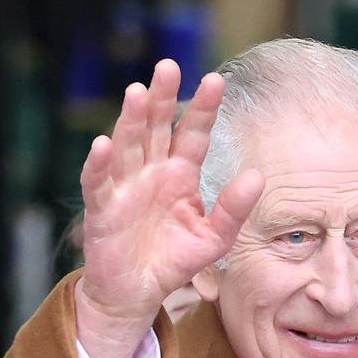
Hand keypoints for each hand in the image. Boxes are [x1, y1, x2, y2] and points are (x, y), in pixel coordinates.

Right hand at [74, 60, 263, 357]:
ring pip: (126, 145)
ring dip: (129, 119)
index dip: (202, 108)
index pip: (192, 133)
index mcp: (180, 174)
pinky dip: (100, 164)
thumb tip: (258, 177)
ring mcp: (124, 187)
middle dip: (161, 97)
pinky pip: (99, 183)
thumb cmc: (175, 259)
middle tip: (168, 65)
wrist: (139, 292)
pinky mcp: (102, 209)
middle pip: (155, 127)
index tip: (216, 80)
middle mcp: (151, 172)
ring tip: (137, 91)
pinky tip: (103, 144)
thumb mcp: (213, 237)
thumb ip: (233, 209)